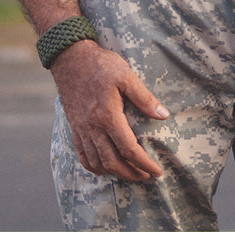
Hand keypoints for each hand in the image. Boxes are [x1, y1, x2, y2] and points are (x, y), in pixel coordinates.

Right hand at [50, 39, 169, 180]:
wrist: (71, 58)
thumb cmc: (101, 65)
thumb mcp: (126, 76)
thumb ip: (144, 98)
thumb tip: (163, 115)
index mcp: (108, 116)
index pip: (129, 150)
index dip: (144, 164)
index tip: (157, 171)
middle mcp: (93, 128)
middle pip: (113, 162)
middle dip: (131, 174)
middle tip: (146, 176)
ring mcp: (82, 129)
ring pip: (97, 163)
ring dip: (114, 173)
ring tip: (129, 173)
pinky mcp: (74, 127)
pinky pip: (83, 155)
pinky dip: (94, 167)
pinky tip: (104, 166)